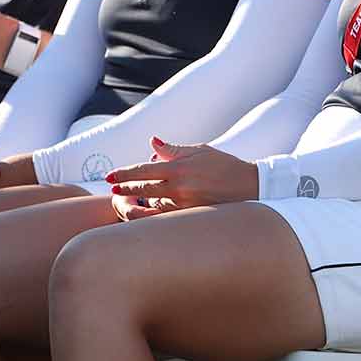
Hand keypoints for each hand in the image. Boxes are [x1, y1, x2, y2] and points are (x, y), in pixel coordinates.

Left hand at [107, 138, 257, 219]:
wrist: (252, 186)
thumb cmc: (224, 165)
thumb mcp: (199, 151)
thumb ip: (172, 150)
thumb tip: (152, 142)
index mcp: (179, 169)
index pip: (143, 171)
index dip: (123, 174)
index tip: (109, 177)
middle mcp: (180, 189)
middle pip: (143, 190)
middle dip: (125, 189)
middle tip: (113, 189)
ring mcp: (186, 205)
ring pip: (154, 205)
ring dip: (143, 202)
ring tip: (132, 199)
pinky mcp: (193, 217)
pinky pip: (168, 216)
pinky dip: (158, 211)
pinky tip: (155, 206)